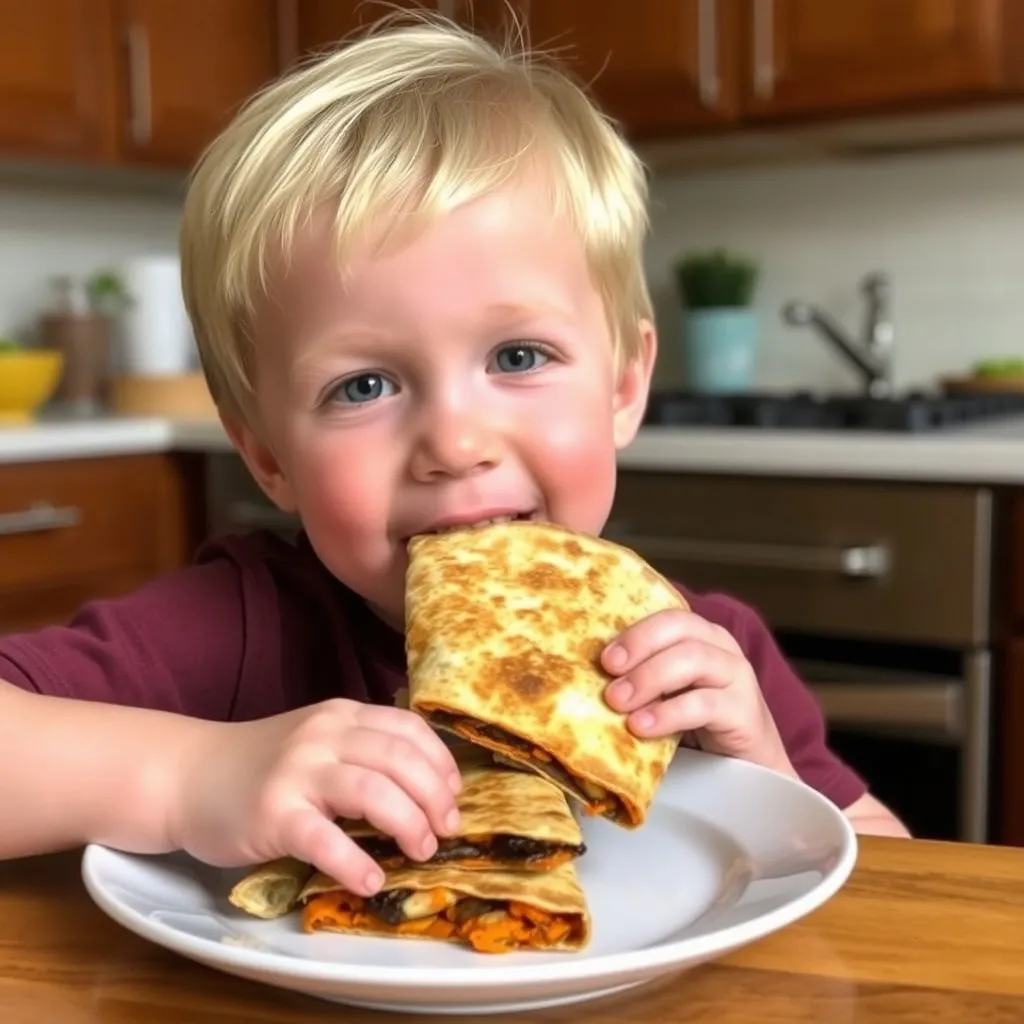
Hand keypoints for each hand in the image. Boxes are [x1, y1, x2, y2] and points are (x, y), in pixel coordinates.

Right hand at [170, 699, 461, 896]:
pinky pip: (324, 839)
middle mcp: (323, 736)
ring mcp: (296, 772)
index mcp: (341, 715)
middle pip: (400, 759)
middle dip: (434, 797)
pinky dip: (355, 862)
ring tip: (421, 851)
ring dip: (408, 823)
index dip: (441, 764)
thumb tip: (428, 788)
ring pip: (373, 791)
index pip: (408, 729)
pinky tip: (371, 880)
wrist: (188, 775)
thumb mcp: (317, 739)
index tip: (454, 796)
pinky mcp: (272, 814)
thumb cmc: (262, 764)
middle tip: (445, 830)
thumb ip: (362, 751)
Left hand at [601, 609, 795, 776]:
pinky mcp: (744, 711)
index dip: (634, 632)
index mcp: (700, 635)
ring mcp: (737, 676)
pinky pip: (702, 704)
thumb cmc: (699, 724)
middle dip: (638, 648)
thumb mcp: (667, 693)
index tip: (604, 657)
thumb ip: (642, 677)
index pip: (667, 617)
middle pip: (679, 630)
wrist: (749, 767)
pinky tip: (641, 726)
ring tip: (618, 702)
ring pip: (692, 659)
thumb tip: (588, 676)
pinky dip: (667, 713)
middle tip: (607, 676)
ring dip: (648, 679)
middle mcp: (721, 647)